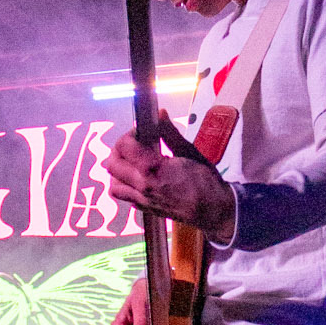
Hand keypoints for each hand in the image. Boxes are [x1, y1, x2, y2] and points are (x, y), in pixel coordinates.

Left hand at [105, 111, 236, 241]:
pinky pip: (125, 197)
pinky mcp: (145, 209)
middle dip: (119, 149)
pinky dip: (125, 185)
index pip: (124, 146)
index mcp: (153, 169)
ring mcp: (142, 200)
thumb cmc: (206, 181)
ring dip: (118, 170)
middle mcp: (142, 185)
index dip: (130, 134)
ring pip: (113, 184)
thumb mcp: (190, 152)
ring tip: (132, 162)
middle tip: (134, 144)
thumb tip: (160, 114)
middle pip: (112, 164)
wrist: (213, 211)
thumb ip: (170, 133)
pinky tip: (138, 178)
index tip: (141, 131)